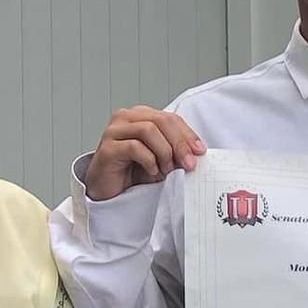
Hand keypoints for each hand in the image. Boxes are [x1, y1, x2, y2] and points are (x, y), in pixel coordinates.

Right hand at [84, 106, 205, 201]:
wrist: (108, 191)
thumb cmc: (132, 173)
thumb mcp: (161, 158)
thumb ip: (175, 150)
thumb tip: (196, 152)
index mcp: (140, 116)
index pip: (170, 118)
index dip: (187, 134)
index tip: (200, 151)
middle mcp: (125, 118)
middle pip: (161, 121)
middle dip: (180, 143)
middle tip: (189, 163)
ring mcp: (114, 131)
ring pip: (148, 130)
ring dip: (164, 152)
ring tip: (167, 169)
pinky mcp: (107, 148)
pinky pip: (134, 147)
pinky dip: (149, 160)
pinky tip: (152, 171)